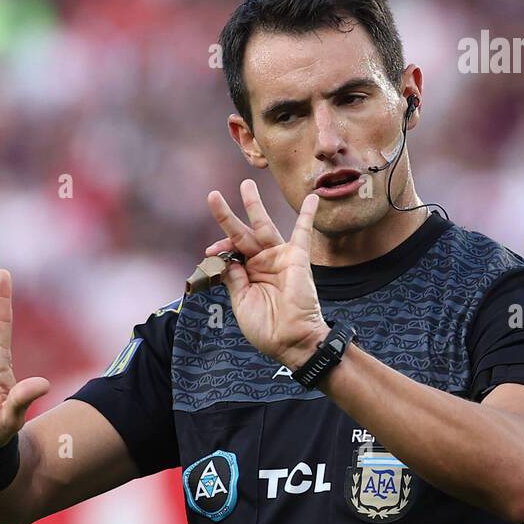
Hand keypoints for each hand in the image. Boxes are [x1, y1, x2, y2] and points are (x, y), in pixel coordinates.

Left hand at [204, 179, 330, 368]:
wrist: (291, 340)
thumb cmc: (266, 328)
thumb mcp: (241, 302)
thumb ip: (232, 277)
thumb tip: (222, 256)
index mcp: (248, 276)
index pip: (230, 253)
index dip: (219, 249)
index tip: (211, 252)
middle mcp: (262, 264)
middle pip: (241, 234)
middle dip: (226, 216)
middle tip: (212, 195)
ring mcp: (279, 259)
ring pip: (263, 226)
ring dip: (254, 205)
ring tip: (246, 184)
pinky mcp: (296, 258)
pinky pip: (303, 232)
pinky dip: (308, 215)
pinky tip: (312, 198)